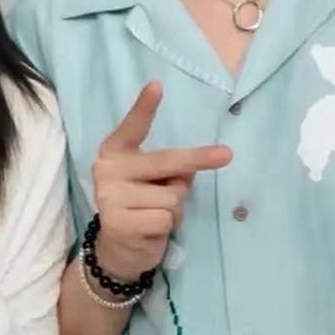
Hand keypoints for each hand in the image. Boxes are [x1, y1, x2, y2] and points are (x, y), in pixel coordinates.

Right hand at [92, 81, 231, 282]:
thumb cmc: (142, 204)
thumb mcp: (154, 181)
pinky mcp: (118, 222)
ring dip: (174, 210)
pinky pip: (166, 218)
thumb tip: (189, 170)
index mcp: (115, 151)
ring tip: (155, 215)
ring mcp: (110, 196)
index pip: (132, 127)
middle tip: (227, 155)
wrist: (118, 250)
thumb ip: (168, 169)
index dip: (144, 107)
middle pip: (165, 161)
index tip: (157, 85)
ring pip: (172, 197)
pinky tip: (150, 230)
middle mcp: (107, 169)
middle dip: (197, 159)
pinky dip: (167, 226)